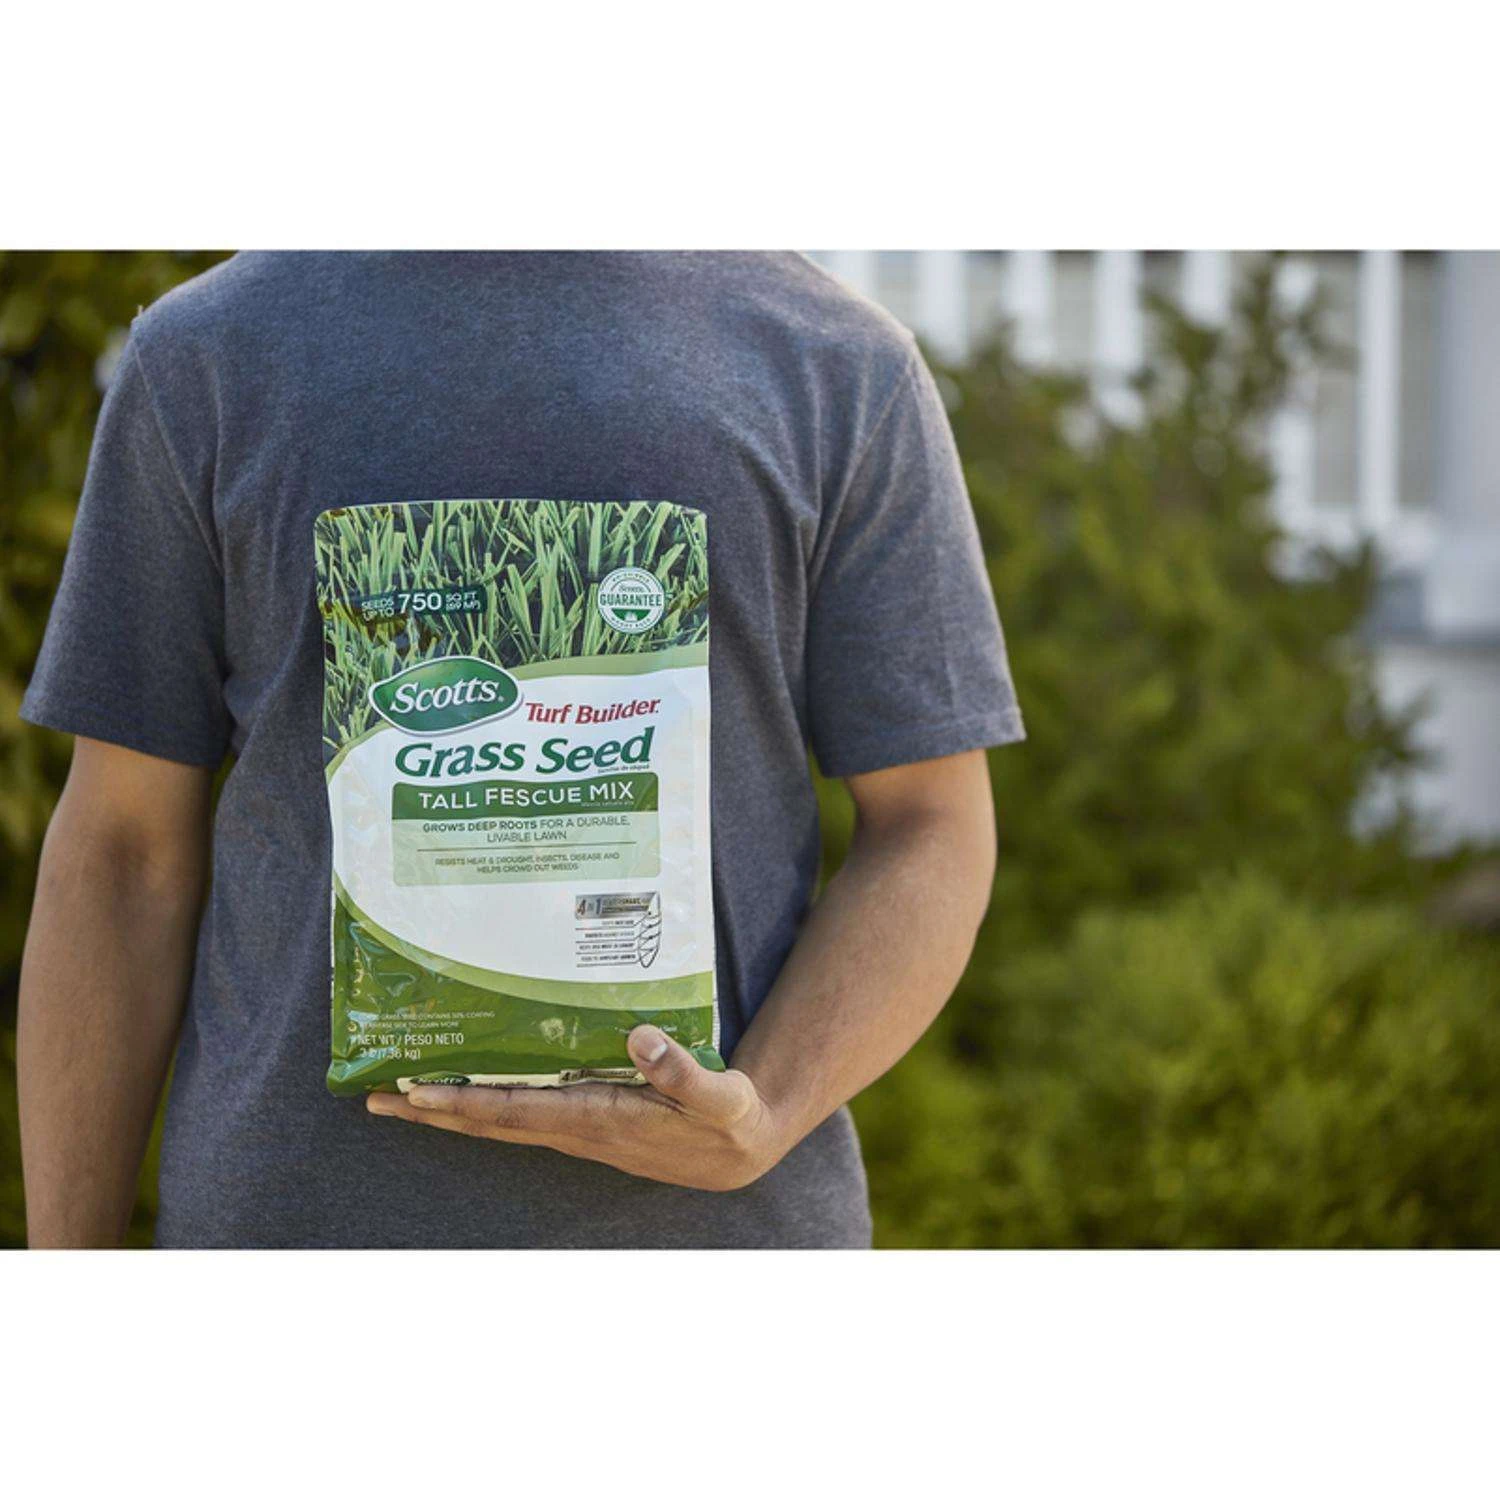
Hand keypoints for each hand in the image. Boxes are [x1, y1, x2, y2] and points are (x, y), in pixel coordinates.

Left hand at [366, 1026, 784, 1191]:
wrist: (738, 1153)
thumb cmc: (728, 1121)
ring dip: (448, 1111)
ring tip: (399, 1096)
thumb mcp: (720, 1097)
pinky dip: (483, 1106)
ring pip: (500, 1121)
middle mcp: (577, 1129)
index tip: (416, 1093)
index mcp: (600, 1119)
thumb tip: (639, 1037)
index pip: (517, 1112)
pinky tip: (465, 1094)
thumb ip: (683, 1071)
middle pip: (490, 1122)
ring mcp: (577, 1130)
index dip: (464, 1103)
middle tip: (373, 1098)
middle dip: (432, 1111)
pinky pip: (521, 1115)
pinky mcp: (584, 1124)